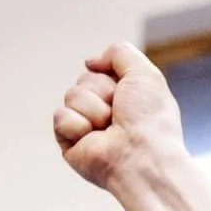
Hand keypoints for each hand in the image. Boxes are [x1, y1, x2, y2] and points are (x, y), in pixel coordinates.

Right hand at [53, 42, 186, 193]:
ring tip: (109, 127)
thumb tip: (91, 62)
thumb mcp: (144, 73)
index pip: (101, 71)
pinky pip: (60, 116)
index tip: (127, 92)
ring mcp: (87, 127)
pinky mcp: (70, 143)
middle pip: (84, 80)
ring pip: (71, 95)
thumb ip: (119, 53)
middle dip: (101, 91)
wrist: (142, 157)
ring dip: (93, 108)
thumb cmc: (150, 121)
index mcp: (124, 98)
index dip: (112, 77)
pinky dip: (77, 125)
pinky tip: (93, 139)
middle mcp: (106, 112)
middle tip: (119, 112)